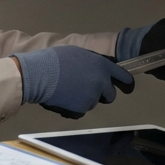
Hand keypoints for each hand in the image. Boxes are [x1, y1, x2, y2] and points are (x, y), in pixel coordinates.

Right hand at [15, 45, 133, 118]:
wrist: (37, 75)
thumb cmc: (54, 60)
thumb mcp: (77, 54)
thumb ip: (92, 62)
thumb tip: (97, 69)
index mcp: (101, 65)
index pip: (123, 76)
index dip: (126, 83)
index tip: (127, 88)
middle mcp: (101, 82)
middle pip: (110, 95)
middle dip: (101, 94)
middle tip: (86, 90)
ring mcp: (92, 97)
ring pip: (93, 103)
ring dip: (84, 100)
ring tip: (67, 91)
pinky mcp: (81, 109)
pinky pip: (81, 111)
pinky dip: (73, 108)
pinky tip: (62, 98)